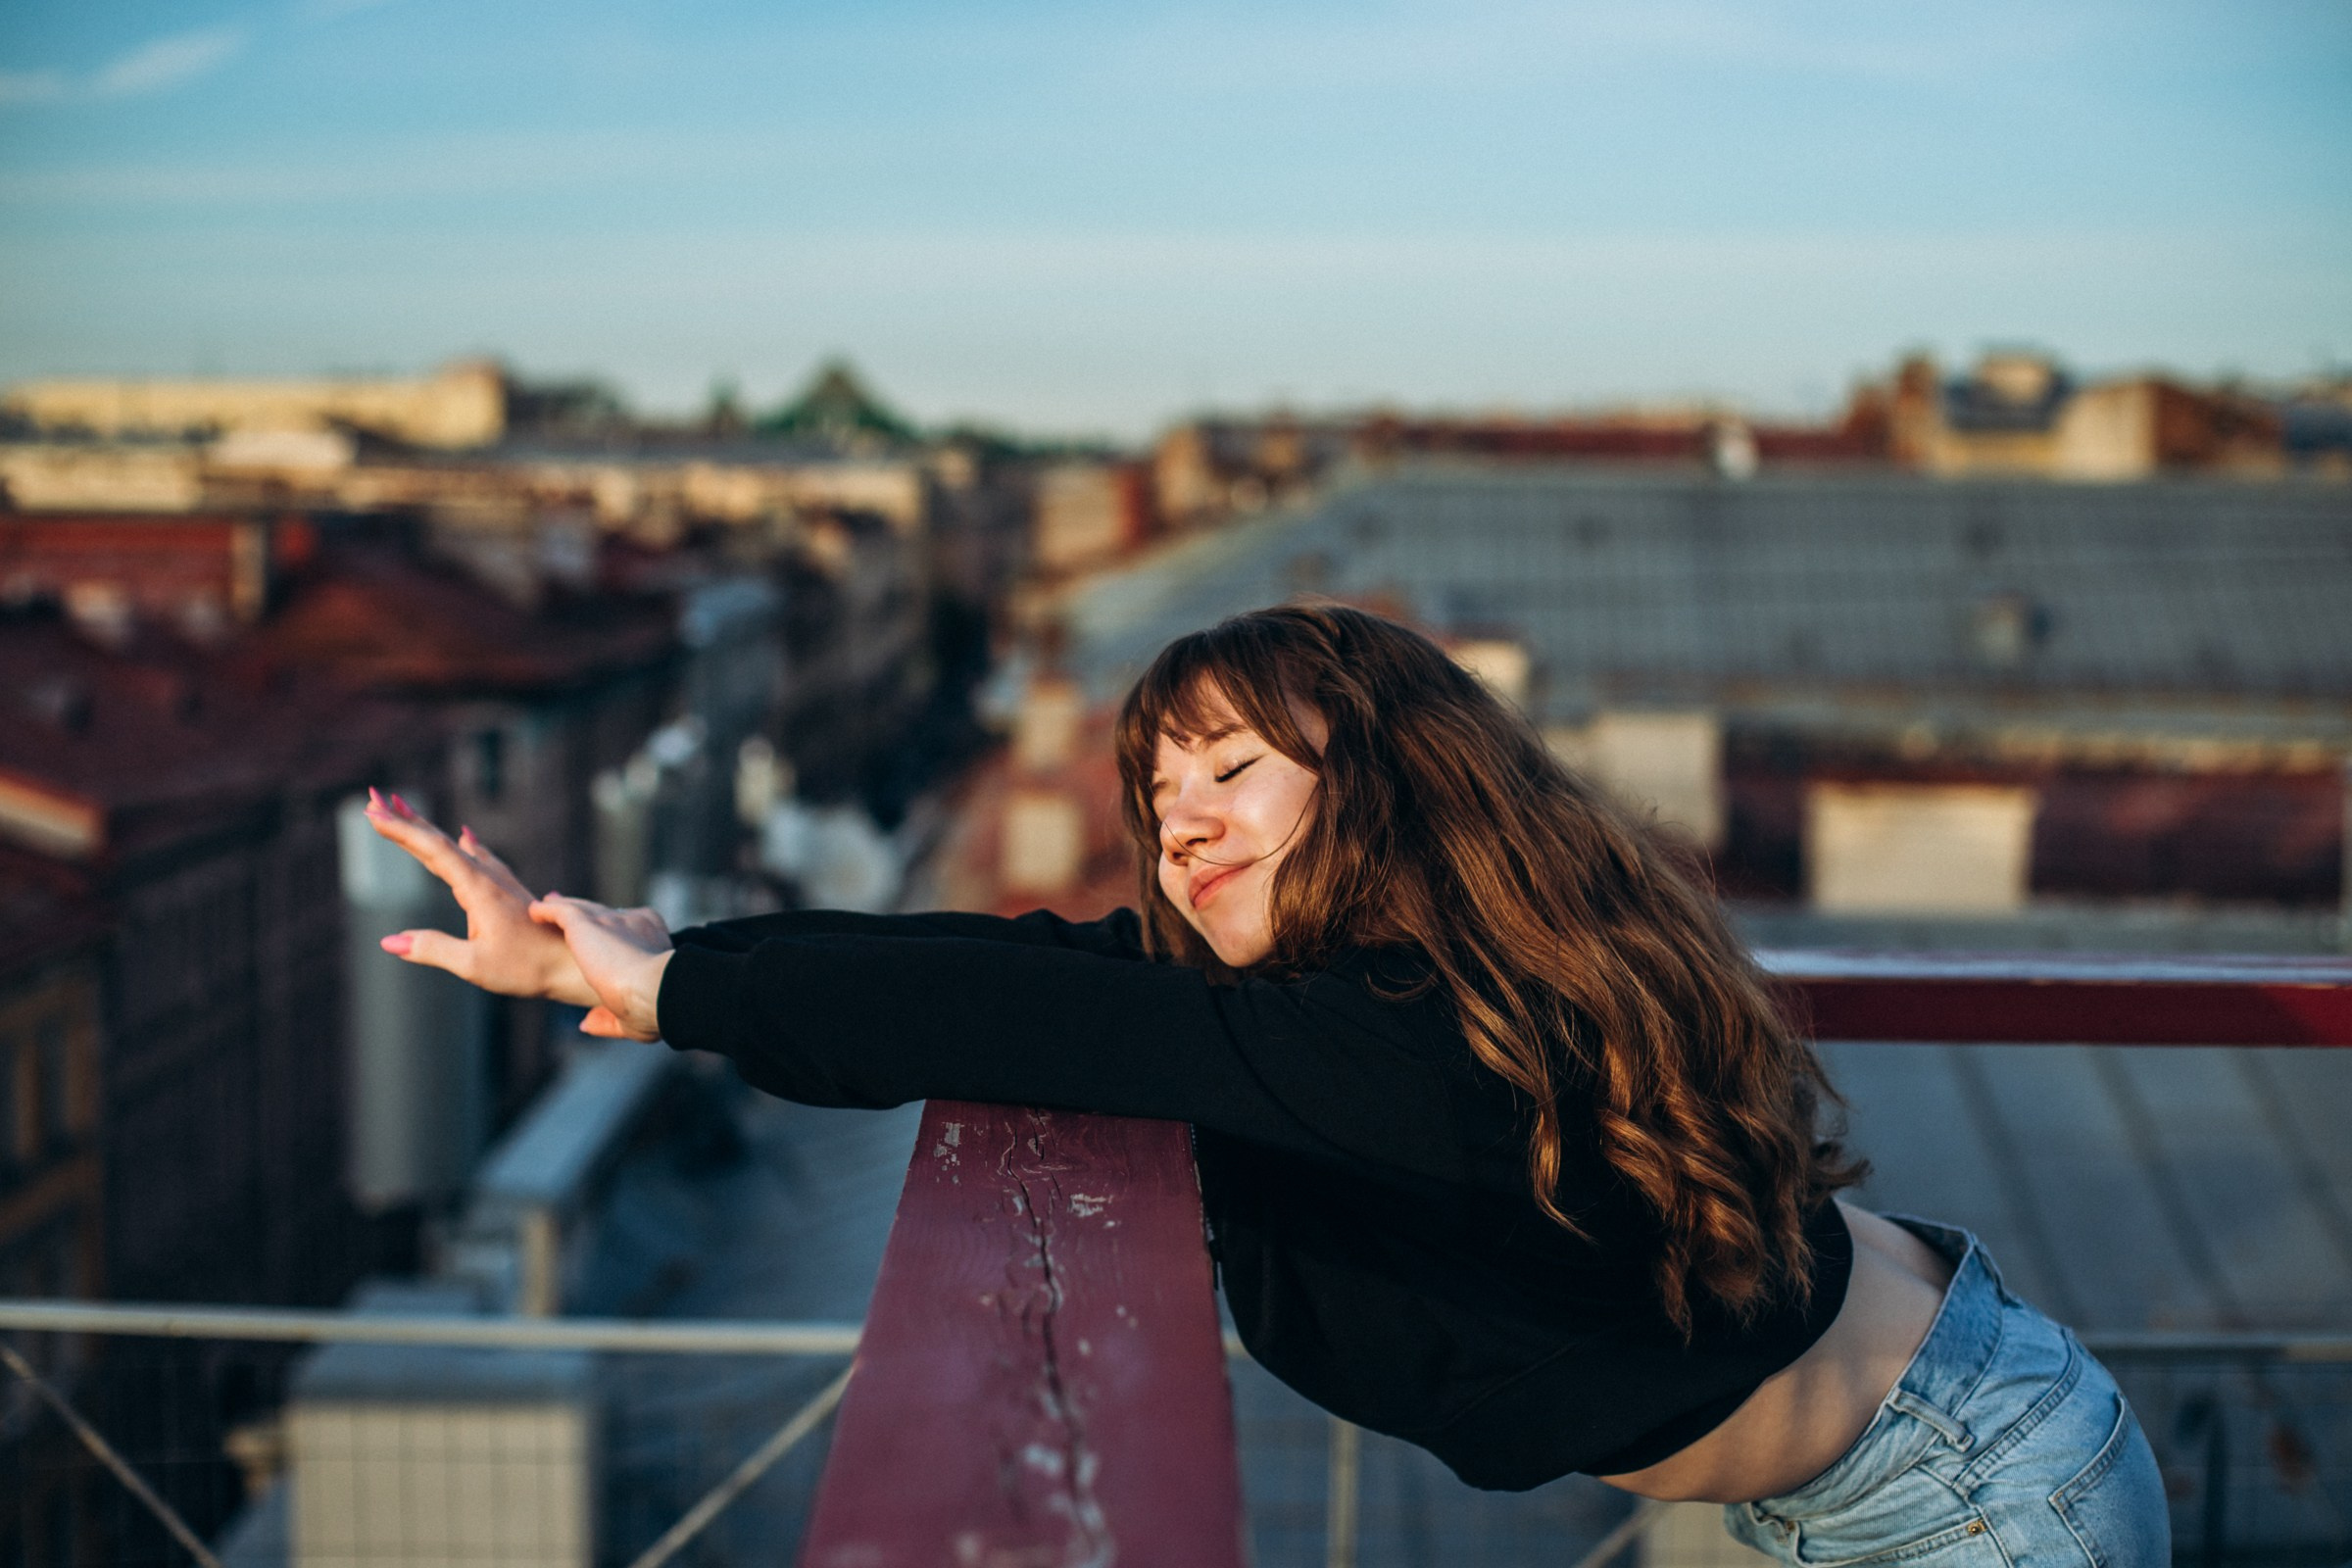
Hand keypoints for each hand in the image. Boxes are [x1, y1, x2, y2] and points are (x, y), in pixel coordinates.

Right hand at [363, 789, 600, 1007]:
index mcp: (478, 889)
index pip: (432, 850)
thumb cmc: (528, 968)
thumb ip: (432, 949)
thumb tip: (389, 941)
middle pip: (440, 840)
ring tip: (404, 809)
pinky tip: (467, 836)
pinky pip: (478, 857)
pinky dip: (462, 843)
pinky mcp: (508, 891)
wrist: (574, 964)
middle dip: (405, 818)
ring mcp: (500, 881)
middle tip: (373, 797)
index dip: (400, 830)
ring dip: (428, 829)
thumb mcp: (474, 965)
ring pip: (457, 846)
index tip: (372, 813)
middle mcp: (488, 877)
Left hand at [527, 894, 673, 1040]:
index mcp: (651, 937)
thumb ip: (608, 1018)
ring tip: (547, 904)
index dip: (613, 931)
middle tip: (571, 912)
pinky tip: (534, 911)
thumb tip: (586, 1024)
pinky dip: (546, 910)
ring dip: (563, 906)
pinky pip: (561, 912)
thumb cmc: (651, 1006)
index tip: (599, 939)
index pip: (629, 928)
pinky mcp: (584, 924)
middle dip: (588, 913)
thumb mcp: (632, 1014)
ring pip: (581, 909)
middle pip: (604, 914)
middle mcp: (632, 922)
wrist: (652, 990)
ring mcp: (608, 920)